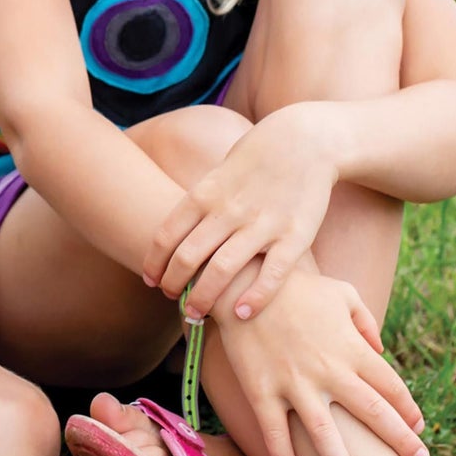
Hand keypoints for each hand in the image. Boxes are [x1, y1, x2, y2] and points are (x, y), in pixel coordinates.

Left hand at [146, 105, 338, 318]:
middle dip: (173, 284)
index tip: (150, 280)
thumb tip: (176, 235)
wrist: (305, 140)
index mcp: (204, 194)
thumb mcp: (217, 175)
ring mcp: (261, 224)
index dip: (154, 263)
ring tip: (196, 314)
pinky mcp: (295, 236)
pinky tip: (241, 314)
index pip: (166, 235)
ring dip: (204, 297)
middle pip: (188, 257)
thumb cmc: (256, 160)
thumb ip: (199, 205)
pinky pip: (271, 274)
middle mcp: (228, 210)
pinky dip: (254, 297)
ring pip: (222, 270)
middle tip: (172, 299)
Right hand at [215, 268, 427, 455]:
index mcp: (352, 347)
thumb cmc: (294, 285)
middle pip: (373, 413)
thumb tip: (380, 347)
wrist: (241, 280)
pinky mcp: (261, 388)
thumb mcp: (340, 291)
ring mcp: (294, 382)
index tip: (417, 428)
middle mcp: (329, 369)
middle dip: (400, 442)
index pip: (392, 386)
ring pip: (325, 434)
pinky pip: (275, 430)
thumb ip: (365, 319)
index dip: (409, 410)